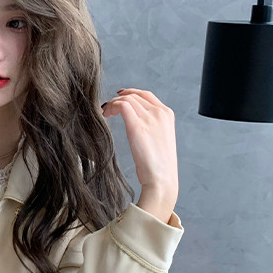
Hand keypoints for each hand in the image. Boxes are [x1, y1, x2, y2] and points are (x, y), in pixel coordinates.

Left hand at [101, 88, 178, 202]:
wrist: (161, 179)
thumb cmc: (159, 166)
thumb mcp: (160, 141)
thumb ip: (152, 128)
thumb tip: (138, 126)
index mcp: (167, 115)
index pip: (146, 95)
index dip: (131, 93)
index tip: (119, 96)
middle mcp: (160, 113)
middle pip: (135, 96)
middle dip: (118, 99)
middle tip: (107, 108)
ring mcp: (150, 118)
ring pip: (127, 99)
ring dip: (113, 104)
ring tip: (105, 113)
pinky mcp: (137, 126)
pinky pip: (122, 106)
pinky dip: (112, 107)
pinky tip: (106, 115)